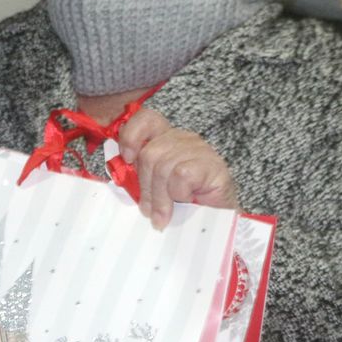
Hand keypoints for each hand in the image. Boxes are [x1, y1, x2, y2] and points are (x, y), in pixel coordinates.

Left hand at [116, 108, 238, 229]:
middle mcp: (184, 139)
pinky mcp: (211, 164)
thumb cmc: (189, 205)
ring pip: (162, 167)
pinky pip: (181, 174)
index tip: (128, 159)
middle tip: (150, 212)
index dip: (132, 135)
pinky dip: (180, 193)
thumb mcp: (158, 188)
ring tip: (165, 215)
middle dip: (146, 187)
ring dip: (161, 198)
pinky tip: (189, 200)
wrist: (219, 222)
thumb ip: (142, 176)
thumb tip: (121, 175)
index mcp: (168, 139)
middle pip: (149, 153)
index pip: (147, 119)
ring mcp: (200, 149)